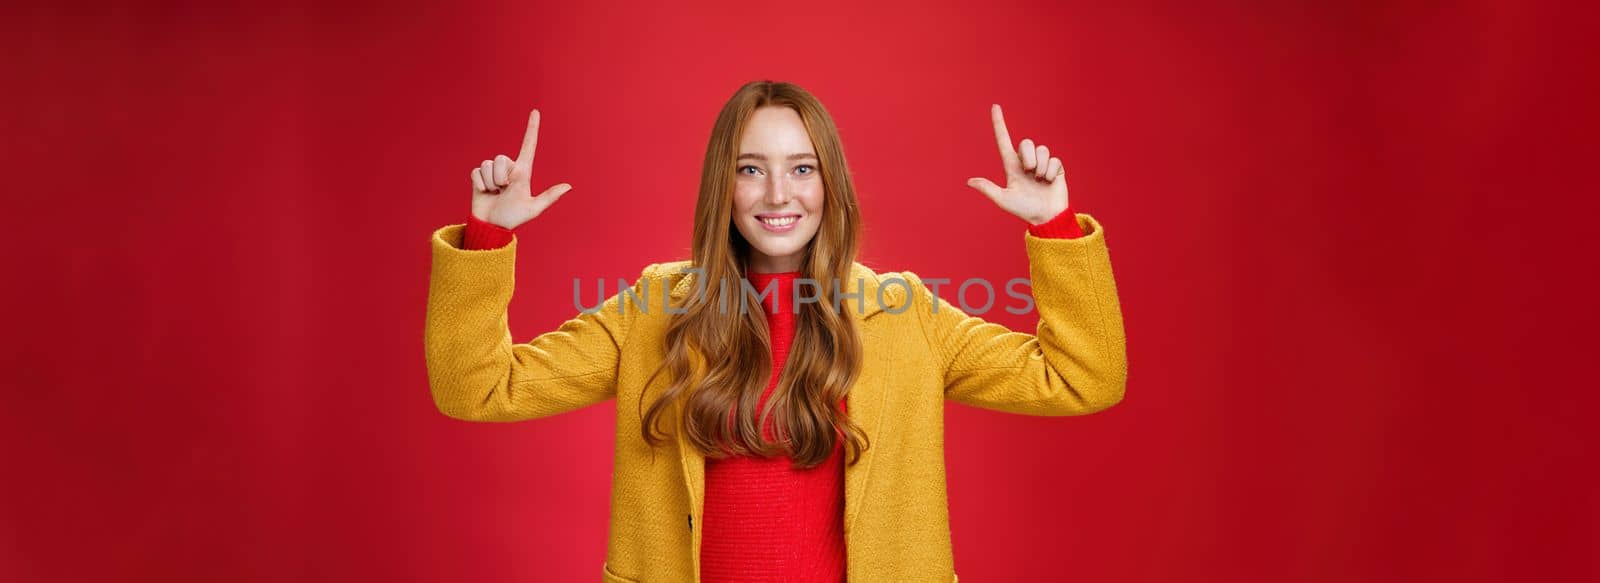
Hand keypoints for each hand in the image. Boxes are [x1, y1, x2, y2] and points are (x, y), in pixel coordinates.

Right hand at [470, 109, 573, 229]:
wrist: (491, 226)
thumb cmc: (513, 218)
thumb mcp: (533, 208)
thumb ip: (549, 197)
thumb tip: (569, 186)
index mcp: (523, 172)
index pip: (529, 146)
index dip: (532, 128)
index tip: (536, 111)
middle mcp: (508, 168)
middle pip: (501, 158)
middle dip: (500, 177)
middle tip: (504, 191)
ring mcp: (493, 172)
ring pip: (488, 164)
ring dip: (490, 182)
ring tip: (495, 193)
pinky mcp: (479, 176)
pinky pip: (477, 171)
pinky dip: (480, 184)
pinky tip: (485, 193)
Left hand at [965, 104, 1069, 224]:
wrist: (1047, 217)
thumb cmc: (1024, 210)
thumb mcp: (1004, 200)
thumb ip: (988, 189)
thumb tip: (970, 181)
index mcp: (1011, 166)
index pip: (1003, 141)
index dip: (999, 124)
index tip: (995, 106)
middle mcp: (1026, 161)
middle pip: (1026, 143)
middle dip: (1028, 157)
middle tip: (1029, 173)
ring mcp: (1041, 164)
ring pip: (1041, 149)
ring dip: (1040, 167)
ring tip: (1040, 181)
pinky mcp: (1055, 167)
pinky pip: (1053, 160)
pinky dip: (1050, 172)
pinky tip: (1050, 182)